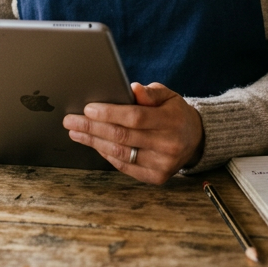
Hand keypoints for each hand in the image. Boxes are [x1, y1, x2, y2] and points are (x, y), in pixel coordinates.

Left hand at [63, 82, 203, 184]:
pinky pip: (126, 167)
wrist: (196, 139)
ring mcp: (163, 164)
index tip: (88, 108)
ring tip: (76, 132)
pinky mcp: (157, 177)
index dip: (110, 114)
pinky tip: (94, 144)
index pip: (135, 118)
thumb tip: (133, 89)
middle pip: (123, 137)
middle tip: (71, 120)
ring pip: (121, 153)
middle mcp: (168, 145)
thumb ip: (150, 93)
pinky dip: (107, 155)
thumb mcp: (168, 96)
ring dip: (94, 142)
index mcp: (171, 121)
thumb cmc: (175, 113)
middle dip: (92, 128)